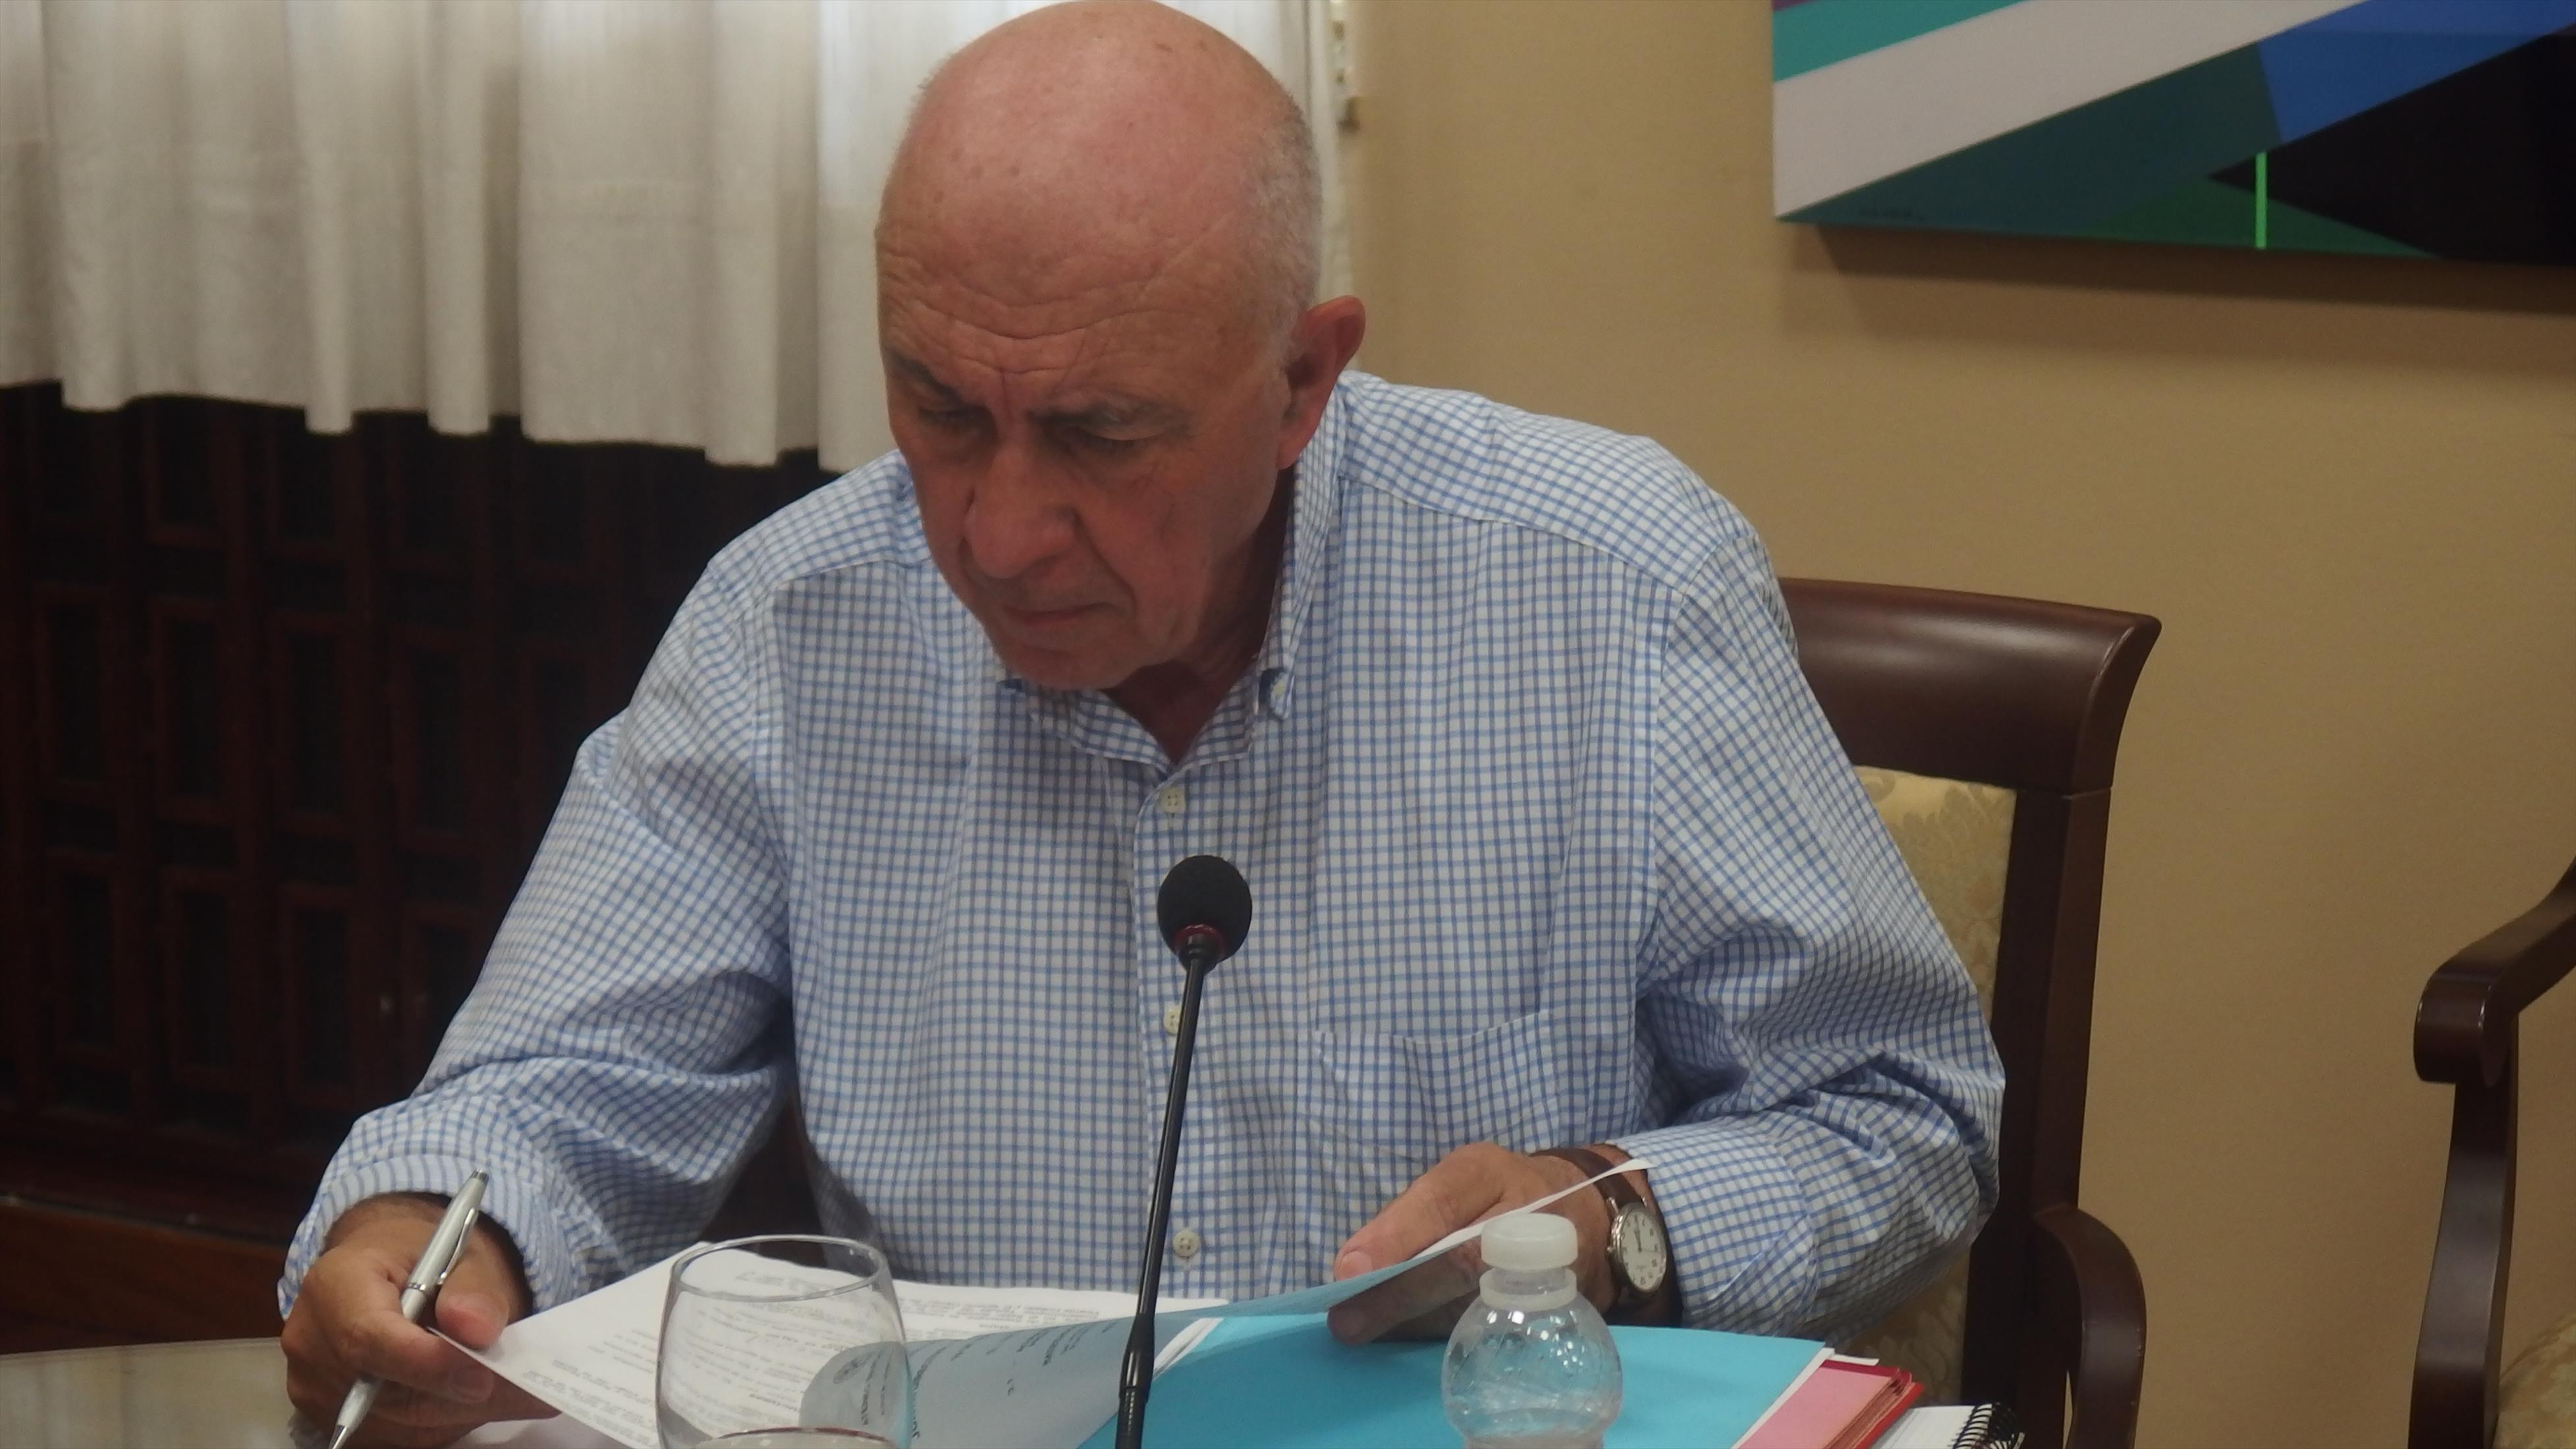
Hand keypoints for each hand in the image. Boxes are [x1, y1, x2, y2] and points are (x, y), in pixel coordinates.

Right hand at [282, 1194, 552, 1446]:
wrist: (387, 1267)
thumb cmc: (422, 1252)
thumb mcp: (457, 1249)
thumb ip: (471, 1288)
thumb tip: (478, 1330)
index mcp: (333, 1285)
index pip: (367, 1338)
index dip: (425, 1363)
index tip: (482, 1375)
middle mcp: (311, 1343)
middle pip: (385, 1392)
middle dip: (462, 1394)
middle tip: (534, 1394)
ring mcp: (315, 1388)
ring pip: (397, 1422)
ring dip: (462, 1411)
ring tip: (520, 1391)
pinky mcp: (333, 1417)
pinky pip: (397, 1434)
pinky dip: (446, 1419)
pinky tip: (481, 1396)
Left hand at [1323, 1142, 1617, 1344]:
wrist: (1586, 1214)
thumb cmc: (1498, 1195)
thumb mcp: (1459, 1183)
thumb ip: (1411, 1218)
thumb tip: (1352, 1270)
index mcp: (1486, 1171)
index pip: (1439, 1201)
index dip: (1393, 1238)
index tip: (1347, 1270)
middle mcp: (1523, 1210)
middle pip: (1461, 1259)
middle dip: (1400, 1293)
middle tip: (1349, 1321)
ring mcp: (1547, 1259)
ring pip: (1476, 1297)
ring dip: (1418, 1319)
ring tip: (1371, 1330)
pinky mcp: (1558, 1299)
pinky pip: (1498, 1320)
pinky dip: (1449, 1332)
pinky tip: (1414, 1335)